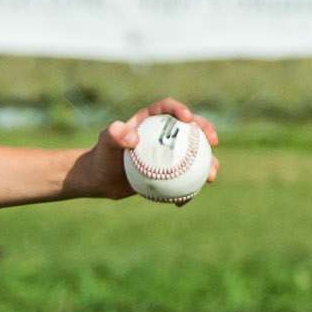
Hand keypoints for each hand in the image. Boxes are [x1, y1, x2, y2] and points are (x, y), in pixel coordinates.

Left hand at [68, 99, 220, 201]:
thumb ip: (114, 135)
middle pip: (190, 128)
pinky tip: (182, 202)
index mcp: (150, 120)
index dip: (180, 109)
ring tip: (211, 176)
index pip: (168, 109)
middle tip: (212, 143)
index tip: (188, 118)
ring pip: (193, 155)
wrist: (99, 178)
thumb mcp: (105, 144)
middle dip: (206, 131)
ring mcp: (167, 154)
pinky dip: (185, 191)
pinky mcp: (167, 172)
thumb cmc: (101, 156)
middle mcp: (162, 134)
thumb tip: (132, 137)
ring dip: (207, 164)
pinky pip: (182, 179)